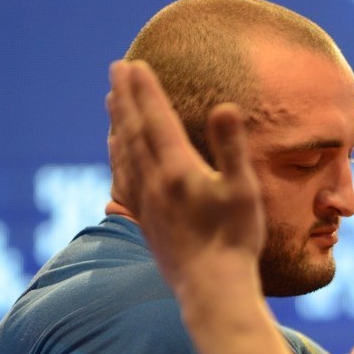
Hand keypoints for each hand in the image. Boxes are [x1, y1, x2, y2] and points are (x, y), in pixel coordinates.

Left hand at [105, 59, 262, 289]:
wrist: (212, 290)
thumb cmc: (235, 240)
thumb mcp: (242, 191)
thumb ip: (231, 146)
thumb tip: (224, 106)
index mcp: (178, 170)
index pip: (157, 119)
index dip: (146, 90)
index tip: (136, 64)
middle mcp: (155, 182)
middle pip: (134, 130)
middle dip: (125, 97)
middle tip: (116, 68)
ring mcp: (147, 202)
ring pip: (124, 152)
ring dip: (117, 122)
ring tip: (110, 99)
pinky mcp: (146, 221)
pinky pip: (124, 178)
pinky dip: (117, 156)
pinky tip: (116, 150)